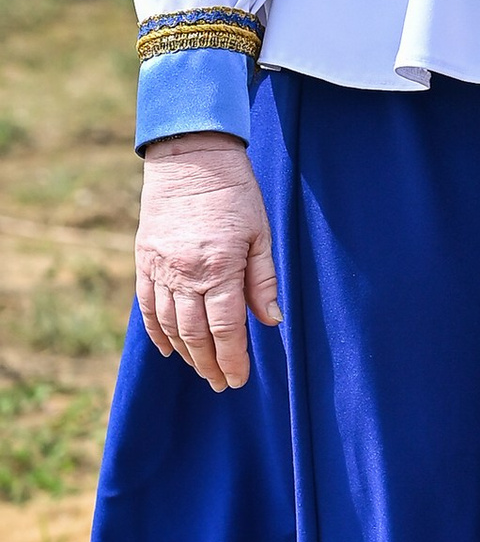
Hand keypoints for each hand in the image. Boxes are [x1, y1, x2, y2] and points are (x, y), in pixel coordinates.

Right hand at [135, 133, 278, 390]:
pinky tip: (169, 350)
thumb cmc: (234, 192)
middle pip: (196, 334)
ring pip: (169, 325)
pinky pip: (146, 306)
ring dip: (186, 354)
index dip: (233, 358)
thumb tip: (272, 321)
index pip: (225, 328)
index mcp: (219, 268)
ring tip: (203, 371)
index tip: (238, 379)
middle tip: (222, 384)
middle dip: (210, 364)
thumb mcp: (260, 233)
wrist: (190, 157)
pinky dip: (156, 332)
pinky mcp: (144, 260)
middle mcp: (185, 274)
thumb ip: (263, 279)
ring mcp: (160, 268)